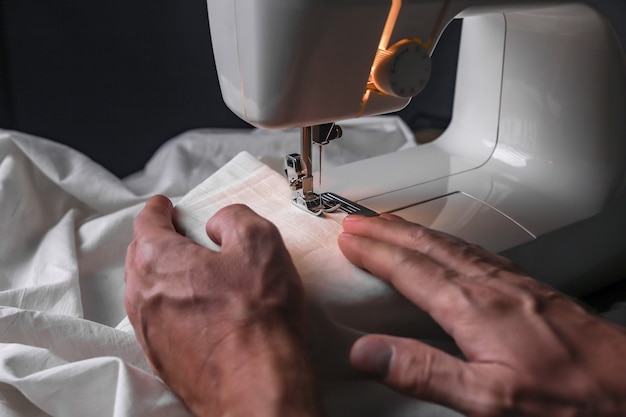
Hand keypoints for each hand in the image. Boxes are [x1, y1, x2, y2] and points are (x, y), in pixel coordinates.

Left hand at [125, 196, 323, 416]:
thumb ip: (233, 217)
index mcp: (158, 260)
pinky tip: (195, 310)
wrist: (256, 384)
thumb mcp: (259, 241)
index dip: (158, 209)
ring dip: (163, 275)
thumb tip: (216, 224)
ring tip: (191, 272)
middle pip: (140, 256)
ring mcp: (148, 331)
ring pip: (146, 290)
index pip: (147, 223)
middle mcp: (142, 295)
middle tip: (179, 235)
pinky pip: (157, 320)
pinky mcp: (161, 359)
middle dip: (157, 240)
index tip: (164, 205)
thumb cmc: (257, 314)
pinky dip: (169, 305)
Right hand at [338, 214, 625, 416]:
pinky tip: (447, 245)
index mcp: (471, 307)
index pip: (408, 269)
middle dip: (385, 229)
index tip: (348, 238)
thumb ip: (423, 372)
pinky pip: (474, 249)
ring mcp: (510, 281)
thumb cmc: (568, 397)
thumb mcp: (487, 399)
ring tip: (390, 223)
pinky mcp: (527, 286)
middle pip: (425, 244)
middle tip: (357, 218)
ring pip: (449, 243)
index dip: (374, 251)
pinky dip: (445, 240)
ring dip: (412, 230)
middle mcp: (489, 285)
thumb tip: (368, 353)